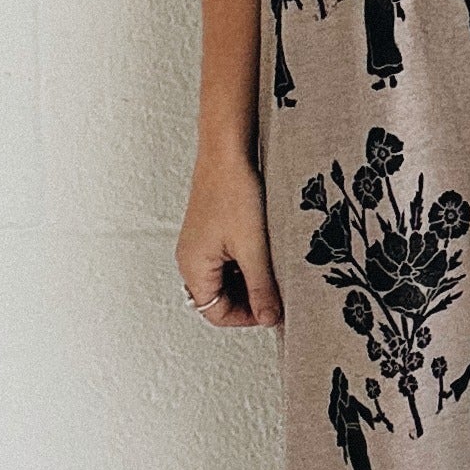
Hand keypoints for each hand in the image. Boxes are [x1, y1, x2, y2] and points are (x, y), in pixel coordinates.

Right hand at [177, 153, 282, 328]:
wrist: (228, 151)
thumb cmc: (233, 192)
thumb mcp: (254, 248)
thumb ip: (262, 288)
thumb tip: (269, 319)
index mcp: (193, 268)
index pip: (215, 313)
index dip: (246, 317)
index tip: (274, 309)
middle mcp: (191, 259)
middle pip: (220, 298)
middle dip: (250, 298)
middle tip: (278, 291)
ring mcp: (200, 245)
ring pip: (227, 279)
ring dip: (251, 280)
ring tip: (274, 268)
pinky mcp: (212, 231)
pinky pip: (228, 260)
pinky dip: (247, 262)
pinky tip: (266, 251)